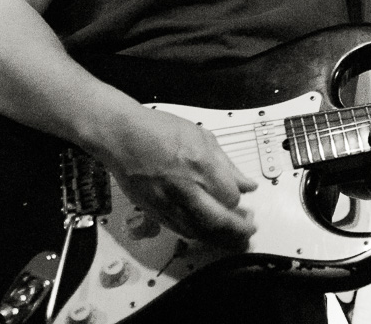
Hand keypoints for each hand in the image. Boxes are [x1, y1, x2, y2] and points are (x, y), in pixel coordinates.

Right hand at [103, 107, 257, 247]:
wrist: (121, 136)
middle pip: (218, 221)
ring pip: (199, 231)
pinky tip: (207, 234)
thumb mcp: (202, 137)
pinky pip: (180, 230)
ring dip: (220, 240)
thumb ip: (227, 165)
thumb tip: (247, 184)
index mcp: (200, 164)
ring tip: (233, 240)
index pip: (231, 196)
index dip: (240, 202)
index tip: (244, 201)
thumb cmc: (159, 130)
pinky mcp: (154, 210)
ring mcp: (167, 201)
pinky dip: (197, 235)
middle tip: (249, 231)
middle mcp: (185, 187)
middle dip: (238, 230)